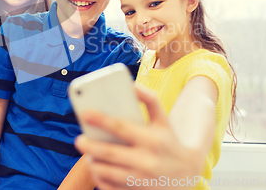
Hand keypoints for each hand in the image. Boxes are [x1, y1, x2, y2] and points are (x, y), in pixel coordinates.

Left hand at [74, 85, 202, 189]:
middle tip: (79, 139)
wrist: (186, 173)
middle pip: (109, 153)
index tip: (85, 113)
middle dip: (89, 146)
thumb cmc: (169, 141)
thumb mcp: (164, 119)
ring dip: (93, 162)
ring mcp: (140, 180)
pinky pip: (109, 187)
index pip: (121, 127)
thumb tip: (131, 85)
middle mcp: (146, 161)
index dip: (101, 119)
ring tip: (88, 154)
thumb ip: (149, 99)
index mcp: (152, 140)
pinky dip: (99, 177)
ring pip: (106, 172)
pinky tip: (97, 168)